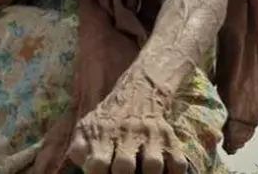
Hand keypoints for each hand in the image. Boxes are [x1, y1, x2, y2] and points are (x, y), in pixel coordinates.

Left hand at [67, 74, 186, 173]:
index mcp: (103, 135)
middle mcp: (126, 135)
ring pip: (153, 165)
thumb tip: (82, 165)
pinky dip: (174, 173)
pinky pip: (177, 163)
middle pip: (124, 166)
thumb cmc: (108, 118)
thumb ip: (79, 148)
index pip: (97, 163)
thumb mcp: (87, 126)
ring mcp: (150, 137)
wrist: (138, 92)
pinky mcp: (169, 139)